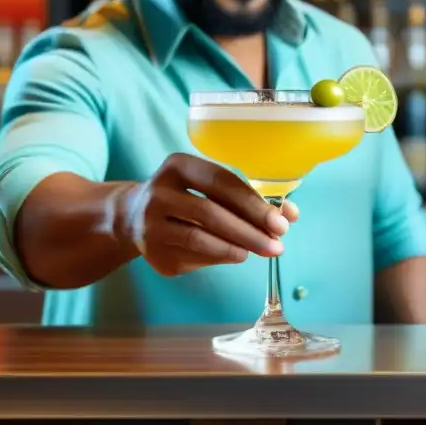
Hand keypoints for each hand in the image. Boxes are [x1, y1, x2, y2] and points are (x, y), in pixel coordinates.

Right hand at [124, 152, 299, 276]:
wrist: (135, 217)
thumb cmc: (188, 198)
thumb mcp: (211, 189)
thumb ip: (248, 199)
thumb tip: (290, 215)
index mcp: (178, 166)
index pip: (221, 182)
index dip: (253, 203)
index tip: (282, 221)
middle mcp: (159, 192)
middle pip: (210, 212)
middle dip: (249, 231)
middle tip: (277, 245)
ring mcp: (150, 224)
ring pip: (198, 239)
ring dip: (236, 248)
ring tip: (258, 252)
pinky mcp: (152, 253)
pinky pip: (191, 258)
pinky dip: (218, 258)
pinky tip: (236, 255)